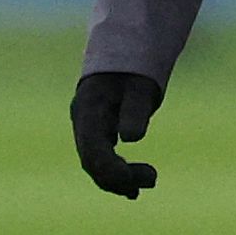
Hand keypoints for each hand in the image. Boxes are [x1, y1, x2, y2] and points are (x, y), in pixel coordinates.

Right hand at [71, 70, 165, 196]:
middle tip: (152, 179)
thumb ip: (135, 109)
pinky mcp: (97, 130)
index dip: (113, 173)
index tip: (141, 180)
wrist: (124, 49)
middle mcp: (83, 121)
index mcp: (89, 111)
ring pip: (95, 164)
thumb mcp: (140, 86)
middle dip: (118, 179)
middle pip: (92, 163)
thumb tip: (131, 138)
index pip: (93, 153)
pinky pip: (101, 158)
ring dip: (118, 180)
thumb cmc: (134, 67)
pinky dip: (116, 173)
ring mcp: (87, 127)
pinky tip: (133, 186)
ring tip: (145, 185)